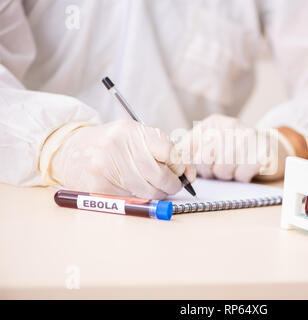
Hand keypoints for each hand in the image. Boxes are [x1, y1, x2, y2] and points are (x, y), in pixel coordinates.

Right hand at [50, 119, 195, 198]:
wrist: (68, 149)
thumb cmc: (109, 143)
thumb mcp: (132, 136)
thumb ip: (159, 149)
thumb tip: (187, 172)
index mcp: (132, 130)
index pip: (170, 151)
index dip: (181, 165)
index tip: (183, 172)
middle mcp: (119, 145)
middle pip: (160, 175)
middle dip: (172, 185)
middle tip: (173, 186)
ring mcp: (106, 165)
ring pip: (148, 190)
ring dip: (157, 194)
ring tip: (155, 189)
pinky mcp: (98, 185)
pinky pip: (131, 198)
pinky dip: (137, 197)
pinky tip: (133, 189)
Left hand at [177, 114, 284, 181]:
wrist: (270, 147)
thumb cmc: (234, 149)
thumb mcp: (211, 142)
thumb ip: (189, 148)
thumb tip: (171, 160)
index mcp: (213, 122)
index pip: (187, 146)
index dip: (188, 164)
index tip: (192, 169)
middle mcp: (230, 125)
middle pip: (203, 160)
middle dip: (209, 170)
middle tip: (219, 167)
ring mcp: (247, 137)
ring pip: (222, 170)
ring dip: (226, 175)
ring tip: (234, 166)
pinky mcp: (261, 152)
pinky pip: (240, 175)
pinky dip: (241, 177)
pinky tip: (246, 168)